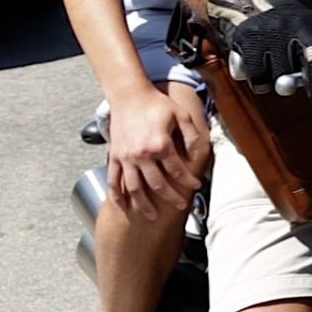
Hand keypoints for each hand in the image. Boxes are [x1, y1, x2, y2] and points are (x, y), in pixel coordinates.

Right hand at [105, 84, 209, 221]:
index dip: (188, 180)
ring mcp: (126, 157)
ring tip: (152, 216)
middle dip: (170, 197)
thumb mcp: (181, 115)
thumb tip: (196, 155)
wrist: (129, 95)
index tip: (196, 185)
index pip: (177, 170)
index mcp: (160, 144)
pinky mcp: (115, 156)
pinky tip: (124, 206)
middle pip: (157, 184)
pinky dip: (118, 196)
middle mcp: (142, 154)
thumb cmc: (156, 104)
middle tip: (180, 205)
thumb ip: (191, 135)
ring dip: (144, 204)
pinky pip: (114, 180)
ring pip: (134, 188)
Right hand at [207, 0, 311, 103]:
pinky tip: (262, 71)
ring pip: (285, 77)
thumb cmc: (288, 28)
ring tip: (280, 72)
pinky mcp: (249, 41)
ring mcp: (273, 32)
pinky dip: (262, 83)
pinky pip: (260, 79)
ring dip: (284, 84)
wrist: (250, 3)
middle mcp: (299, 25)